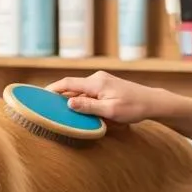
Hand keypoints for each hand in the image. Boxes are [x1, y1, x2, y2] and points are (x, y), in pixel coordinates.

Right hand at [47, 72, 167, 124]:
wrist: (152, 102)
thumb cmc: (134, 107)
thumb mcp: (110, 110)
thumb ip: (88, 107)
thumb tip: (68, 103)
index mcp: (96, 83)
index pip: (67, 83)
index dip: (52, 89)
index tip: (40, 95)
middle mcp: (97, 78)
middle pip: (72, 87)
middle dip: (61, 97)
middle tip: (48, 108)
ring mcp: (102, 80)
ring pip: (80, 90)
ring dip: (73, 101)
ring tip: (64, 112)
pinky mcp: (106, 85)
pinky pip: (88, 92)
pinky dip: (82, 100)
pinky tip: (81, 110)